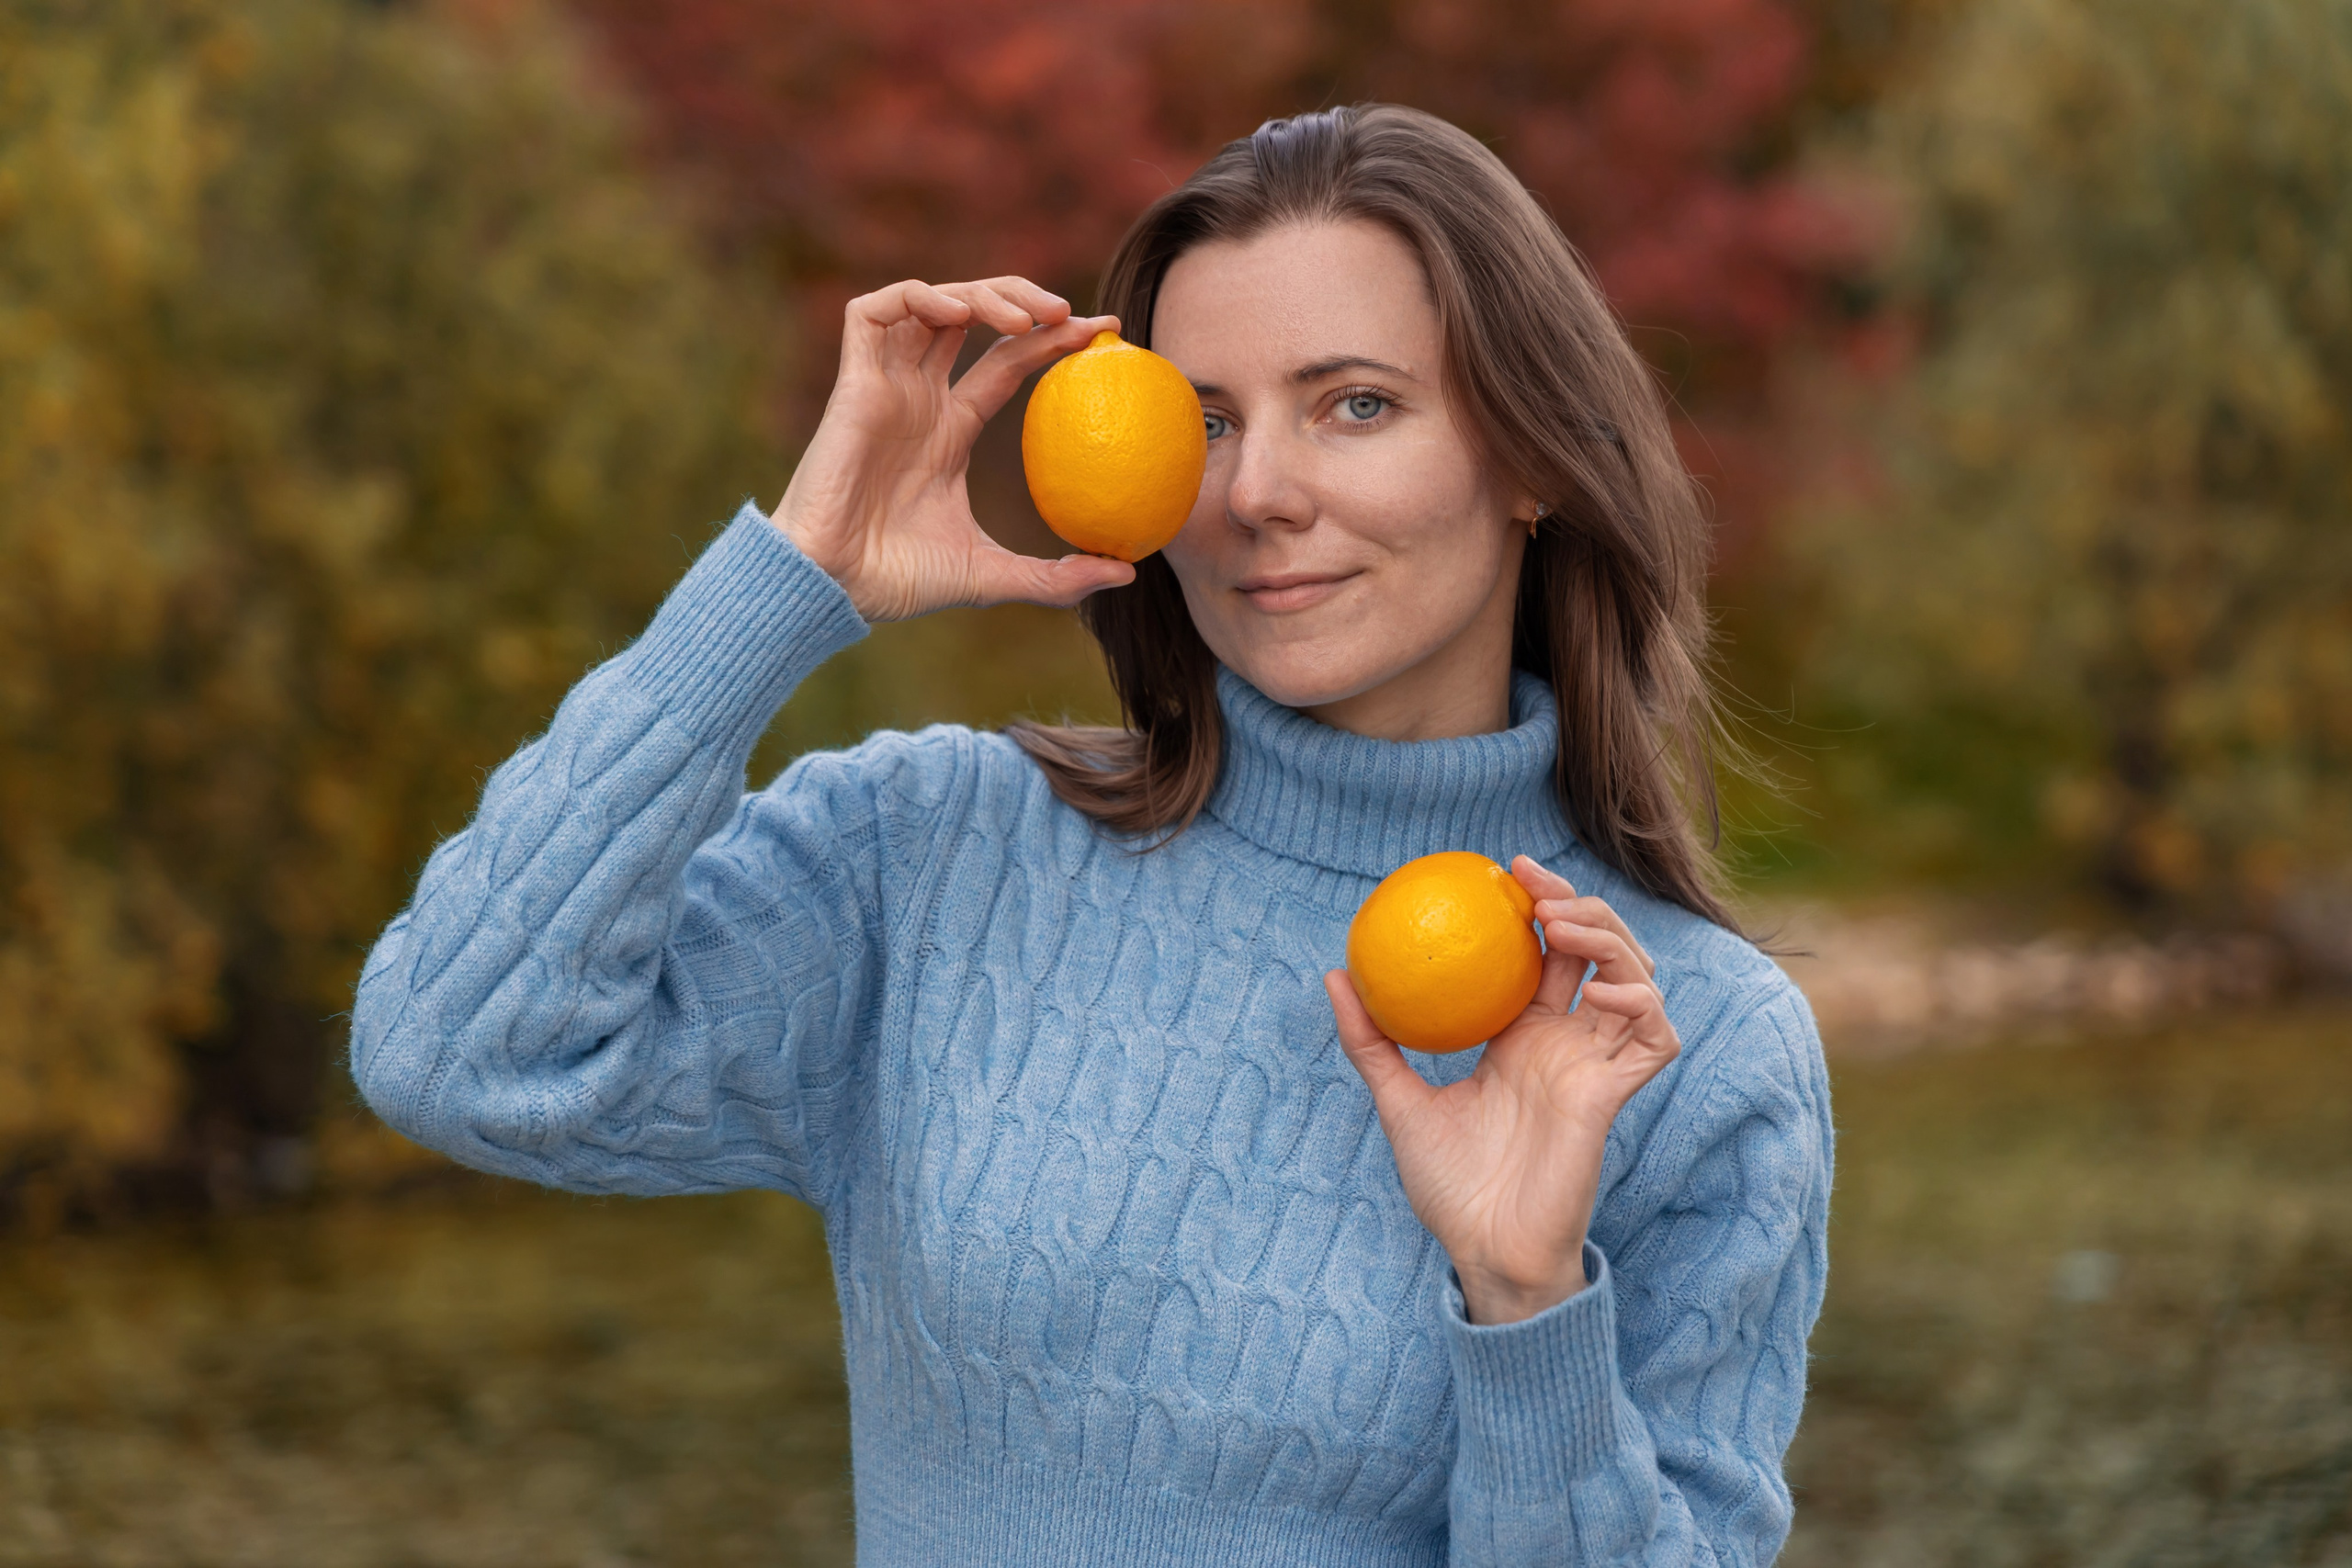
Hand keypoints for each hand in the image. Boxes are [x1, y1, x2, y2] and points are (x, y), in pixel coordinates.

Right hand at [772, 276, 1137, 621]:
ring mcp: (884, 385)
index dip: (1053, 338)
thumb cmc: (901, 583)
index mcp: (949, 429)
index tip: (1106, 332)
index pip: (1008, 362)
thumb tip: (1127, 574)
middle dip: (1024, 299)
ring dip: (983, 293)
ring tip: (1029, 316)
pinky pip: (876, 311)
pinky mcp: (852, 382)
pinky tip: (961, 312)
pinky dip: (920, 296)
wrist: (833, 585)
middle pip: (974, 317)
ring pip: (933, 302)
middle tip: (1072, 314)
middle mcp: (919, 397)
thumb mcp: (995, 577)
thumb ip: (1057, 576)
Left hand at [1324, 856, 1680, 1324]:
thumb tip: (1336, 974)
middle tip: (1534, 883)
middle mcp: (1566, 1045)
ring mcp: (1595, 1068)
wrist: (1483, 1251)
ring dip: (1610, 942)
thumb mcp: (1398, 1101)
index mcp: (1523, 1038)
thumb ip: (1371, 1041)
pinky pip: (1654, 1039)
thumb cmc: (1447, 1187)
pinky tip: (1598, 994)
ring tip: (1561, 926)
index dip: (1542, 904)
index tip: (1506, 871)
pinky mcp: (1614, 1097)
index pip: (1547, 954)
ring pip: (1635, 982)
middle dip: (1580, 906)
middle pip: (1598, 953)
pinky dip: (1639, 1006)